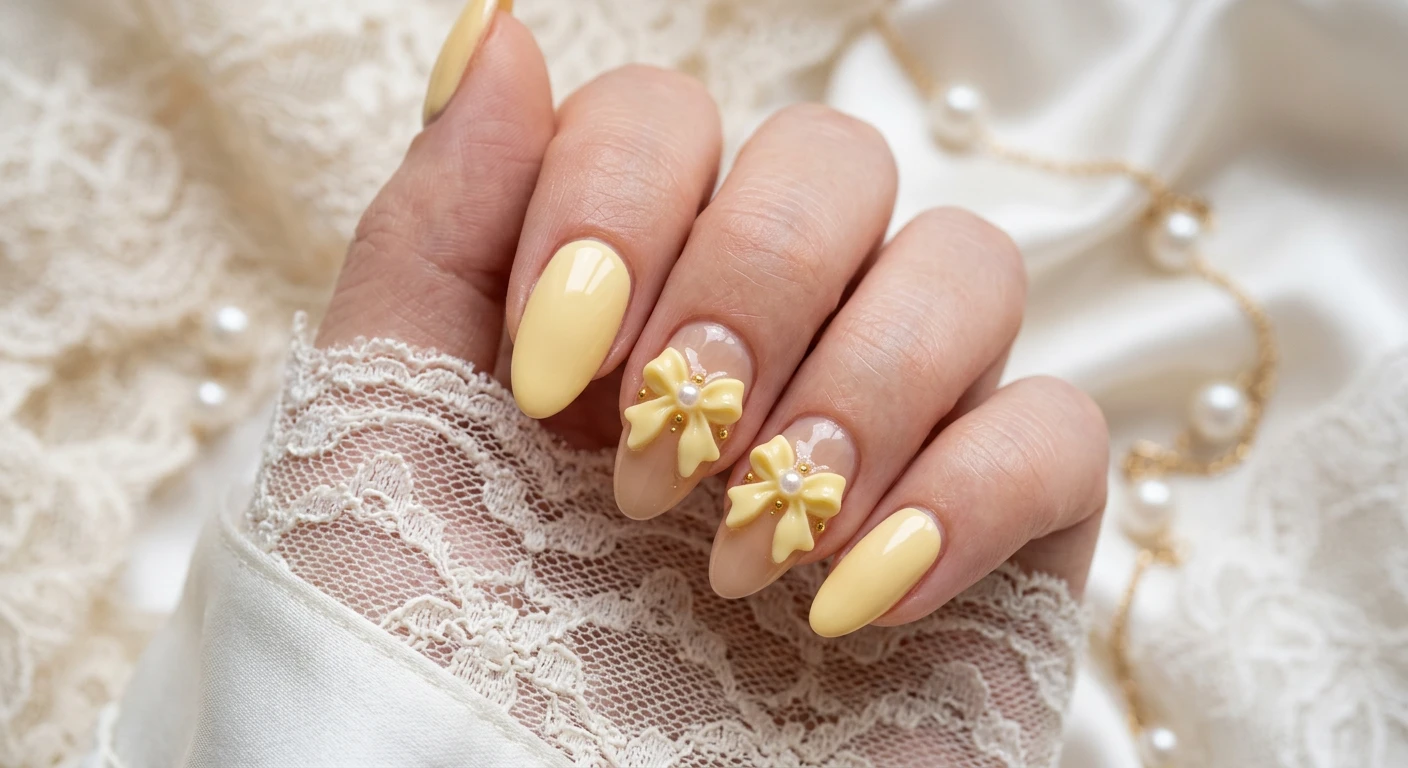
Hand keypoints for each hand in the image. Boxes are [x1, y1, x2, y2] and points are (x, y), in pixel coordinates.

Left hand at [317, 10, 1106, 636]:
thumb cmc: (440, 645)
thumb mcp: (393, 421)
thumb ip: (438, 221)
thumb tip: (497, 25)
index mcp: (628, 287)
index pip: (672, 117)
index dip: (617, 200)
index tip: (549, 371)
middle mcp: (772, 328)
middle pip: (837, 160)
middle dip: (746, 287)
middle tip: (657, 448)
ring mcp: (898, 422)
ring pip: (966, 264)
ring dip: (855, 388)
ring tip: (743, 544)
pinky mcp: (1004, 532)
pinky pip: (1059, 429)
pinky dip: (960, 494)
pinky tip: (848, 601)